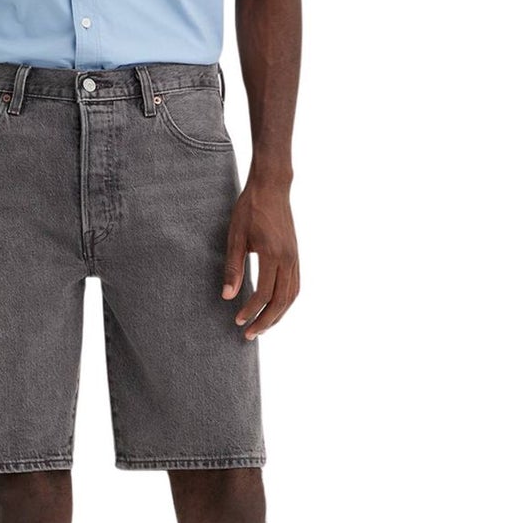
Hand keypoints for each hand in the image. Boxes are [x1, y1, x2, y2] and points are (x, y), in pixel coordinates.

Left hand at [221, 178, 299, 340]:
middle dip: (266, 321)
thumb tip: (227, 296)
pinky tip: (275, 308)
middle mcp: (288, 259)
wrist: (272, 187)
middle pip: (281, 301)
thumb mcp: (235, 237)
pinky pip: (295, 285)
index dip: (250, 311)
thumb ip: (233, 268)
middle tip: (249, 335)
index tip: (237, 321)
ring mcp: (295, 257)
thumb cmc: (249, 209)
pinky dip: (286, 302)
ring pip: (292, 296)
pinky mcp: (296, 255)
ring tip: (262, 327)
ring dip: (278, 315)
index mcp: (272, 254)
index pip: (264, 294)